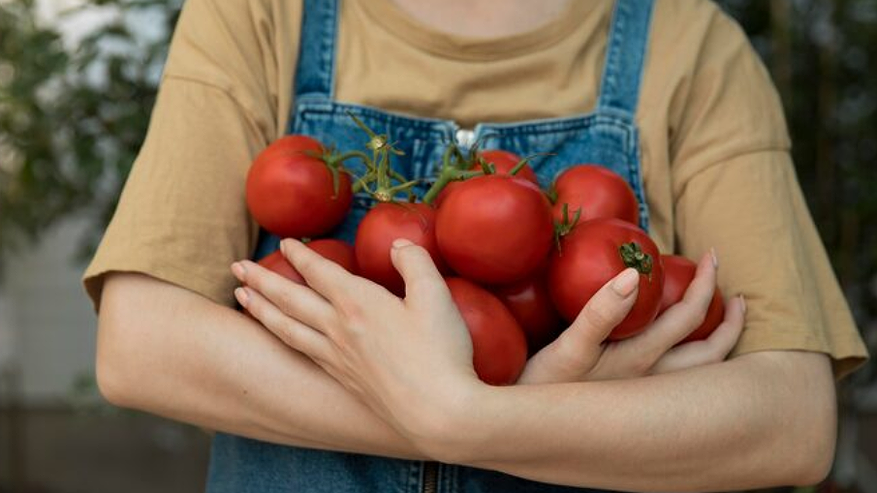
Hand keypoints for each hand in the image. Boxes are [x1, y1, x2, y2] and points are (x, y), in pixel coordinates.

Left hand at [231, 239, 484, 449]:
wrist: (437, 412)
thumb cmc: (439, 352)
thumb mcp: (435, 295)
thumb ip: (415, 262)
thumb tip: (399, 244)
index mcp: (358, 303)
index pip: (319, 272)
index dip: (300, 255)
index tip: (284, 243)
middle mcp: (339, 328)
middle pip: (290, 298)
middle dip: (262, 279)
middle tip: (237, 266)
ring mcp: (337, 356)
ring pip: (287, 327)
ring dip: (261, 309)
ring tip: (241, 296)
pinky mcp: (342, 378)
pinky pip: (301, 351)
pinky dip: (282, 337)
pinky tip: (281, 336)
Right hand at [519, 251, 745, 383]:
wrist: (523, 425)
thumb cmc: (542, 387)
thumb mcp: (568, 348)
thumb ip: (600, 313)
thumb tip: (633, 275)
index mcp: (641, 362)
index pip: (689, 318)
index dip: (705, 284)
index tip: (710, 255)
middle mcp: (651, 383)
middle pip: (710, 354)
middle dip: (729, 322)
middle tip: (736, 295)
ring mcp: (643, 395)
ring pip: (698, 373)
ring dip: (717, 344)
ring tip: (722, 320)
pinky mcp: (629, 401)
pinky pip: (676, 380)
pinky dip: (690, 360)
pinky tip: (675, 349)